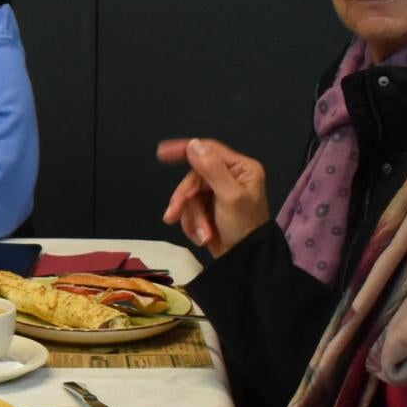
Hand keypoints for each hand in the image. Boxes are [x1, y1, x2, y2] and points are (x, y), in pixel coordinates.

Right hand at [156, 137, 269, 255]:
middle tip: (172, 215)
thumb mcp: (229, 196)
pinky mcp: (210, 210)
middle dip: (185, 200)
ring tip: (202, 235)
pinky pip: (190, 210)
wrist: (245, 262)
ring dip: (192, 218)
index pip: (209, 150)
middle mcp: (230, 177)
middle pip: (194, 178)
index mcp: (241, 168)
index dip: (185, 150)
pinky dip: (193, 224)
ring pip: (190, 197)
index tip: (162, 153)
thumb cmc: (244, 227)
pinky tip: (202, 237)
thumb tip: (194, 144)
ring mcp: (219, 194)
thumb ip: (212, 169)